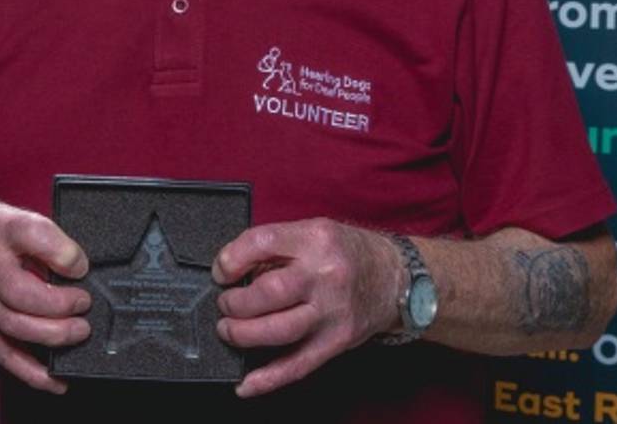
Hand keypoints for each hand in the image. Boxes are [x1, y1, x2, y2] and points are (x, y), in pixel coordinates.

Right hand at [0, 201, 90, 392]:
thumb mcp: (17, 219)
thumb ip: (49, 239)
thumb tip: (77, 267)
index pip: (31, 235)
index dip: (63, 254)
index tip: (80, 266)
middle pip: (21, 295)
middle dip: (61, 306)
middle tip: (83, 305)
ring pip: (15, 328)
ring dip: (53, 335)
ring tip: (77, 332)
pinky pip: (4, 354)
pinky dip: (32, 371)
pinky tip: (54, 378)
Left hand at [212, 218, 402, 397]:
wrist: (395, 278)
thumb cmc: (346, 252)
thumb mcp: (312, 232)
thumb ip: (275, 247)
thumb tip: (232, 270)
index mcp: (315, 239)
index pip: (262, 242)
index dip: (231, 258)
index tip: (221, 271)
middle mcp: (325, 276)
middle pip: (269, 292)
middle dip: (235, 302)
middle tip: (226, 304)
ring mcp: (332, 312)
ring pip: (279, 331)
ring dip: (243, 334)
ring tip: (229, 330)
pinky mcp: (336, 341)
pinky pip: (297, 365)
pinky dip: (267, 378)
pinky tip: (245, 384)